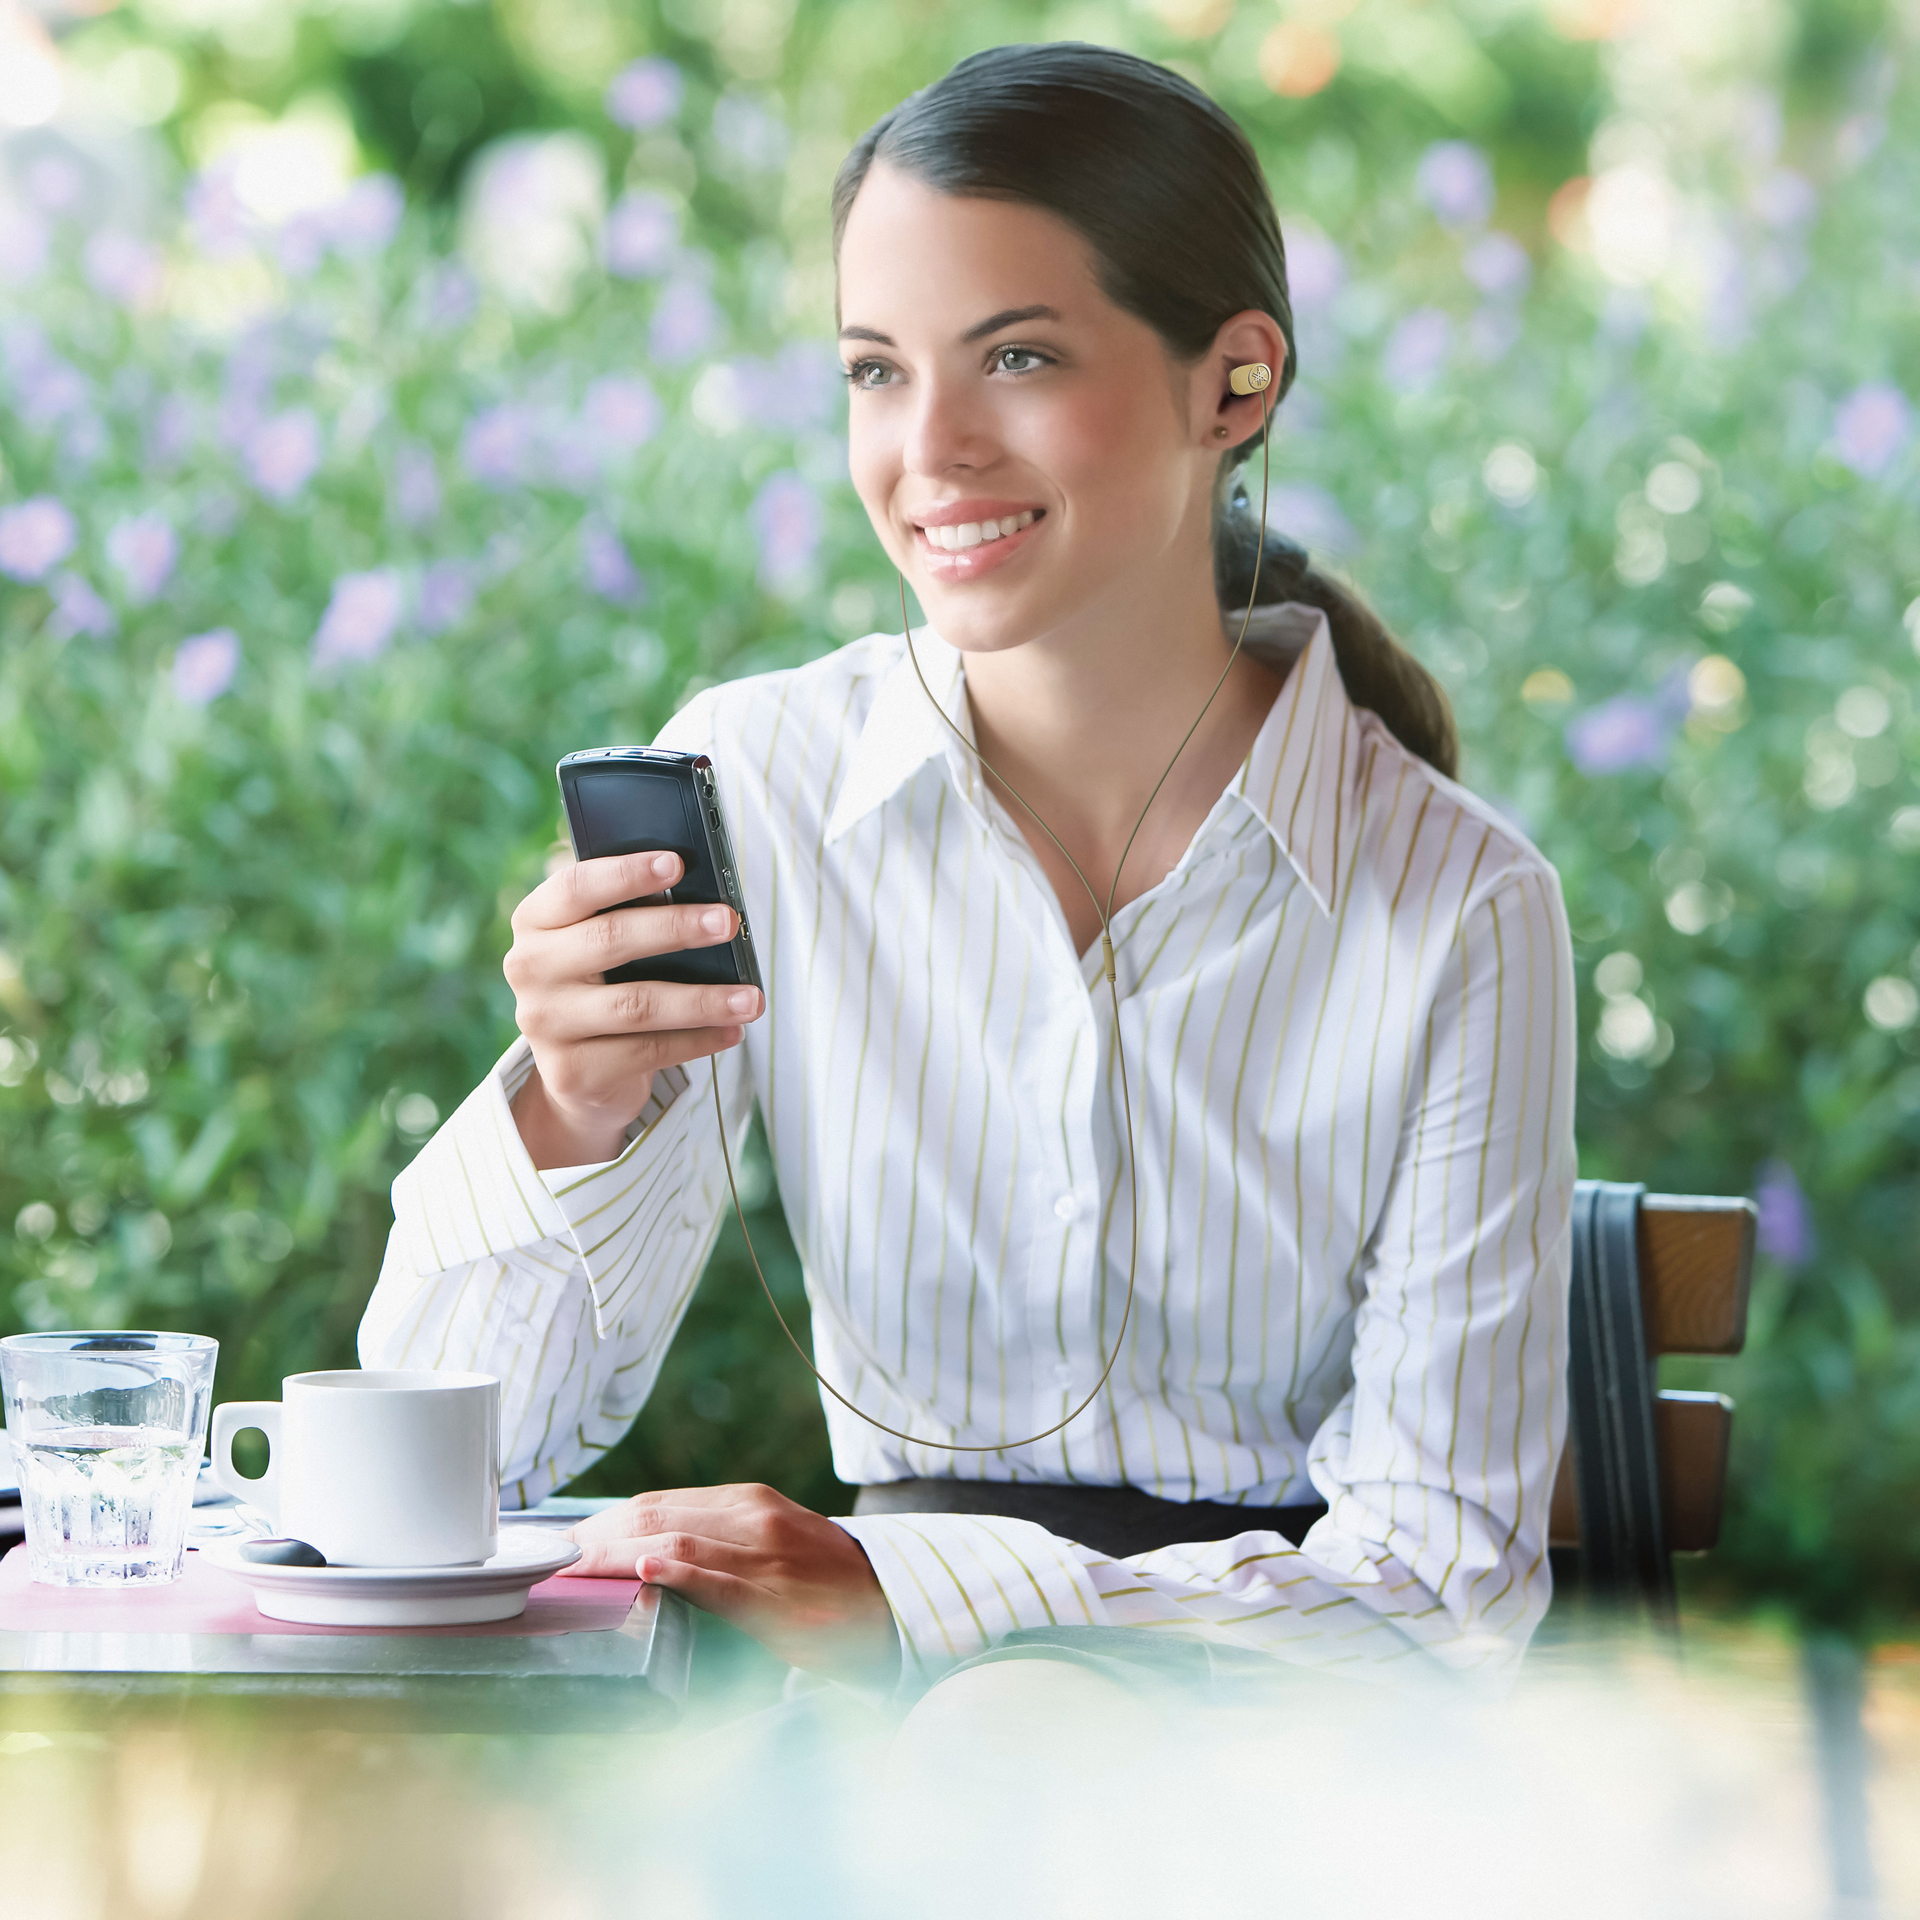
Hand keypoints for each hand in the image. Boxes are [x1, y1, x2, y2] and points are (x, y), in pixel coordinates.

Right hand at [504, 851, 763, 1169]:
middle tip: (728, 921)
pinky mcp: (571, 1071)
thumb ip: (634, 916)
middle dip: (676, 928)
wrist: (579, 1071)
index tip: (677, 863)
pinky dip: (697, 1040)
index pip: (575, 887)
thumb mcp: (606, 945)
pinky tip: (731, 1031)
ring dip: (702, 1000)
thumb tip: (706, 899)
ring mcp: (544, 1022)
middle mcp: (529, 968)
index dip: (626, 873)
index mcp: (536, 922)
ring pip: (636, 1005)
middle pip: (610, 940)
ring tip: (750, 997)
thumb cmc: (606, 985)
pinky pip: (646, 1052)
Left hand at [566, 1483, 899, 1685]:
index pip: (656, 1502)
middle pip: (652, 1515)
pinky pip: (716, 1580)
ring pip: (672, 1541)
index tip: (564, 1545)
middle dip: (594, 1538)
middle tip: (551, 1562)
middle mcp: (751, 1516)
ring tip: (572, 1571)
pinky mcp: (775, 1596)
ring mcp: (763, 1554)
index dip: (603, 1523)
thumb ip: (719, 1540)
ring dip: (612, 1556)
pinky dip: (675, 1574)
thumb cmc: (825, 1581)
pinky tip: (642, 1575)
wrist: (895, 1604)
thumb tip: (646, 1558)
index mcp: (746, 1502)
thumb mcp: (772, 1541)